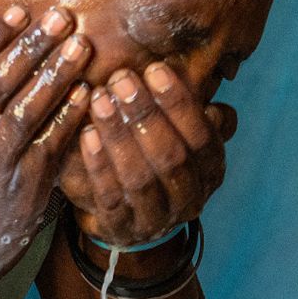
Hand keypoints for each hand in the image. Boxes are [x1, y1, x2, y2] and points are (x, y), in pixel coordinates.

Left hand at [58, 63, 237, 245]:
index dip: (179, 104)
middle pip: (172, 157)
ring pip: (140, 178)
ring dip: (119, 135)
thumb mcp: (180, 137)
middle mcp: (190, 198)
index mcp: (211, 171)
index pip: (202, 138)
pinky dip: (98, 164)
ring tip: (99, 99)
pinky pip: (110, 197)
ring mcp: (157, 218)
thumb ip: (189, 114)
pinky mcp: (122, 229)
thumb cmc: (155, 161)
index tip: (154, 70)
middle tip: (121, 79)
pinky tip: (86, 134)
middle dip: (145, 115)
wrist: (131, 221)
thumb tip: (208, 85)